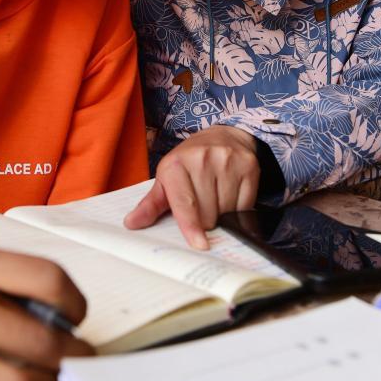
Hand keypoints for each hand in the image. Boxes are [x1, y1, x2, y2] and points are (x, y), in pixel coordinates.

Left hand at [125, 126, 259, 248]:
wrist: (222, 136)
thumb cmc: (189, 162)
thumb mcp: (167, 178)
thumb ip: (151, 204)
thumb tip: (131, 224)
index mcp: (176, 164)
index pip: (185, 203)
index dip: (191, 226)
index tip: (199, 244)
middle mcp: (202, 159)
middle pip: (208, 214)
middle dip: (205, 220)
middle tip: (202, 204)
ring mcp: (228, 161)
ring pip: (227, 211)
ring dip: (222, 213)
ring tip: (216, 195)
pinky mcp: (249, 166)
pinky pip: (245, 204)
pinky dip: (238, 207)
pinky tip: (231, 192)